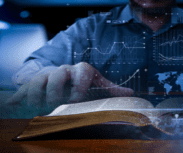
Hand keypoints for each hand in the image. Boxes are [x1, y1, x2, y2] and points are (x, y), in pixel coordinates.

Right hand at [6, 62, 133, 106]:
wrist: (64, 76)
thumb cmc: (84, 83)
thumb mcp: (99, 85)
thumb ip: (112, 89)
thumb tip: (132, 93)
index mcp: (81, 70)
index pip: (82, 71)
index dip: (79, 84)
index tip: (76, 99)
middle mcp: (64, 69)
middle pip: (57, 74)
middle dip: (56, 91)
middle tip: (56, 105)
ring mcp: (48, 75)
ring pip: (39, 80)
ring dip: (38, 96)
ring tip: (40, 108)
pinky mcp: (34, 82)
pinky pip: (25, 87)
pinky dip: (19, 96)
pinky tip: (13, 105)